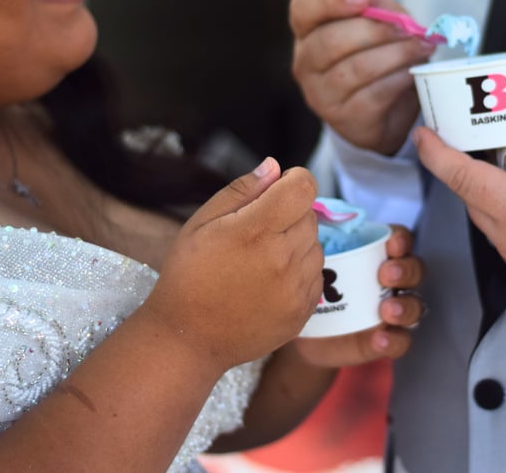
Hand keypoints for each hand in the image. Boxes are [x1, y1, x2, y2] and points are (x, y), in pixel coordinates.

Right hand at [144, 158, 323, 372]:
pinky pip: (316, 274)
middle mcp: (283, 259)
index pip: (304, 187)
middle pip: (310, 215)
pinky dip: (300, 271)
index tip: (279, 189)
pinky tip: (270, 281)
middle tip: (258, 232)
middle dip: (290, 214)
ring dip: (297, 243)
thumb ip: (242, 190)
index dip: (294, 180)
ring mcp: (297, 288)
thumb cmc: (189, 274)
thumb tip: (276, 167)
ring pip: (316, 244)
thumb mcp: (202, 222)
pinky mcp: (304, 310)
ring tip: (262, 259)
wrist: (189, 338)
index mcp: (256, 231)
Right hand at [290, 0, 436, 154]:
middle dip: (374, 31)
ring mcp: (321, 95)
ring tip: (421, 48)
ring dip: (394, 56)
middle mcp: (305, 63)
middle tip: (408, 28)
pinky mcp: (344, 119)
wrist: (388, 108)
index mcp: (308, 30)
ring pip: (353, 70)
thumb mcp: (380, 19)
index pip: (303, 9)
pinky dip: (397, 81)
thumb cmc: (380, 53)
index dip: (330, 1)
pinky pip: (371, 96)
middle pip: (329, 41)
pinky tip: (413, 73)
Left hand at [292, 225, 425, 366]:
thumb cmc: (313, 285)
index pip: (401, 239)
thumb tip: (313, 212)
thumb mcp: (313, 261)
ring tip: (386, 310)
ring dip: (405, 306)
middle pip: (415, 269)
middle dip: (405, 270)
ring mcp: (392, 311)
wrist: (303, 334)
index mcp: (377, 254)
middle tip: (384, 275)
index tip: (390, 244)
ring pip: (415, 305)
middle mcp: (392, 280)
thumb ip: (320, 239)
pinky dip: (394, 340)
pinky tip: (380, 338)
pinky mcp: (386, 340)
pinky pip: (401, 341)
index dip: (401, 239)